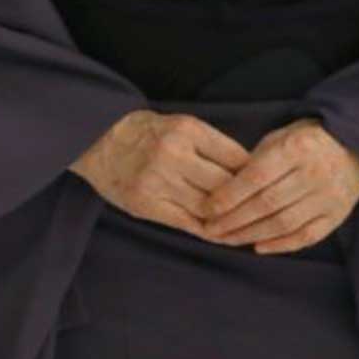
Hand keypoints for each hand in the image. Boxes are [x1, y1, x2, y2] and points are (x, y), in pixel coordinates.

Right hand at [70, 110, 247, 236]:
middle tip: (260, 210)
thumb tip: (250, 174)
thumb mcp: (179, 125)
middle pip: (227, 186)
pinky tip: (220, 233)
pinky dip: (209, 231)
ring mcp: (157, 181)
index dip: (255, 176)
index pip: (237, 158)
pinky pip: (188, 224)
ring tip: (244, 225)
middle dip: (246, 200)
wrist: (94, 140)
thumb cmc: (144, 133)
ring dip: (230, 220)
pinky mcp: (145, 204)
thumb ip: (211, 146)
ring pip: (209, 208)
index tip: (265, 185)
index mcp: (186, 130)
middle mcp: (172, 154)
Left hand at [202, 118, 358, 253]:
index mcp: (295, 149)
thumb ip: (254, 161)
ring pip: (284, 224)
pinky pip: (308, 236)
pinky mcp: (338, 214)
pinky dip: (282, 245)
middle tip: (210, 230)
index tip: (206, 208)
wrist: (357, 144)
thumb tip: (222, 190)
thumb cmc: (306, 139)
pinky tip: (259, 247)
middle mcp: (314, 174)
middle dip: (233, 220)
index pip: (255, 177)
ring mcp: (329, 197)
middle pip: (266, 204)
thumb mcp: (279, 137)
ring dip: (251, 235)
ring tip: (228, 239)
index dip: (228, 196)